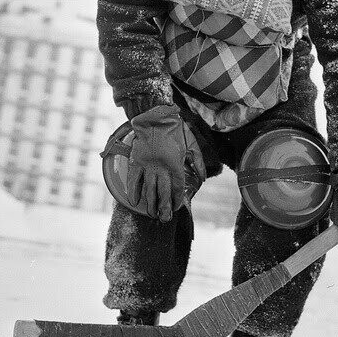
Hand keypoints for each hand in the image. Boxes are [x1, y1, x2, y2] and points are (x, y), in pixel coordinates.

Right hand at [127, 105, 204, 220]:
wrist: (156, 117)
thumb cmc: (175, 130)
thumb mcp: (191, 144)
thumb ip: (198, 162)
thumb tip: (203, 178)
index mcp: (176, 164)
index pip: (177, 188)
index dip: (176, 200)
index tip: (176, 208)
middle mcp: (162, 167)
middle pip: (163, 193)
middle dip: (164, 208)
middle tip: (164, 219)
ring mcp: (148, 165)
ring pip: (149, 189)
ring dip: (151, 204)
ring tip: (152, 214)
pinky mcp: (137, 161)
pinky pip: (134, 180)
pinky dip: (134, 191)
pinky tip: (135, 201)